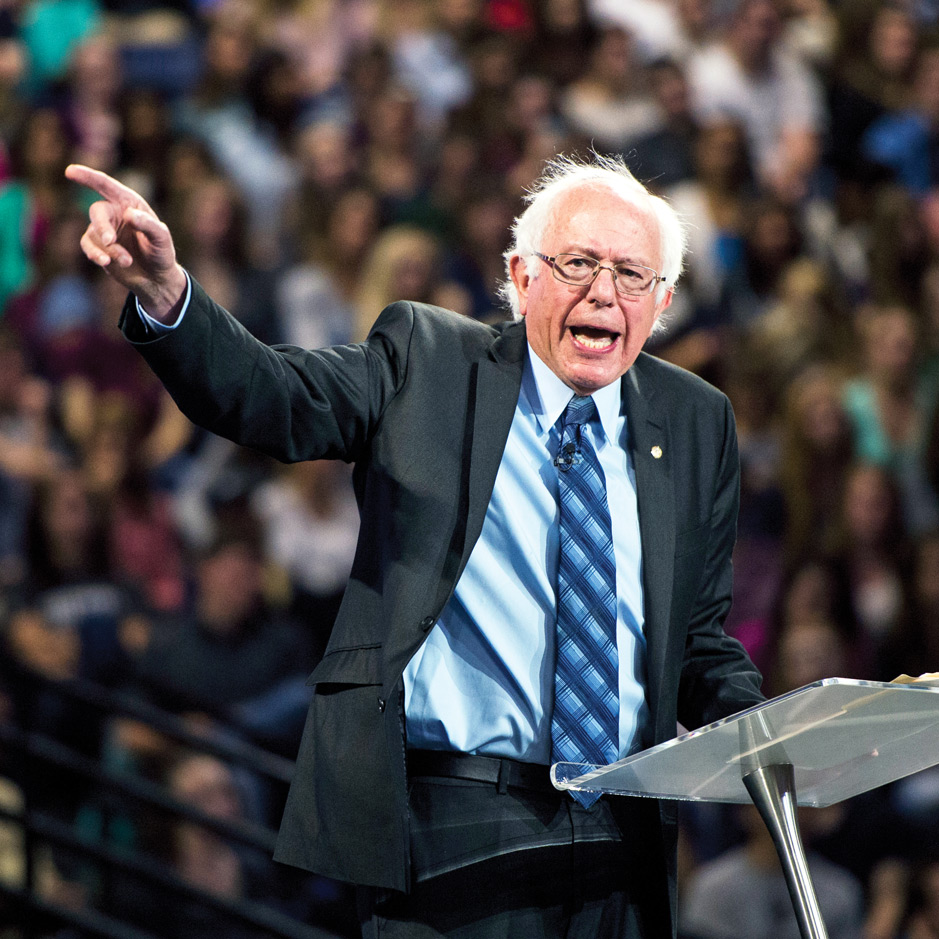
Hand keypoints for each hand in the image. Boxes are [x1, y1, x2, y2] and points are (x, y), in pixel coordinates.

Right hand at [66, 163, 187, 319]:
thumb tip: (129, 214)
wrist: (156, 278)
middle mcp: (114, 213)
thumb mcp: (162, 238)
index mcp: (129, 203)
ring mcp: (103, 230)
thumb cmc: (161, 253)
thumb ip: (148, 225)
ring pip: (94, 234)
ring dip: (109, 249)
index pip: (106, 185)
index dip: (88, 176)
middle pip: (97, 211)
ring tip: (127, 261)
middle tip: (110, 240)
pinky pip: (89, 247)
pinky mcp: (98, 247)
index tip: (70, 171)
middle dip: (102, 226)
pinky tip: (107, 262)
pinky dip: (96, 254)